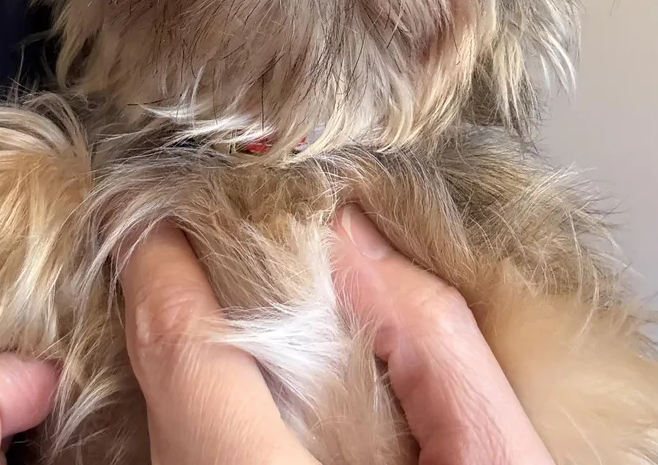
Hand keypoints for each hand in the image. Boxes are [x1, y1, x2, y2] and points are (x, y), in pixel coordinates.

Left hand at [120, 207, 555, 464]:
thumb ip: (426, 332)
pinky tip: (251, 385)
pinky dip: (204, 409)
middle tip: (203, 245)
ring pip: (170, 431)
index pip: (183, 354)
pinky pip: (187, 456)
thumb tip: (353, 239)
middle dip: (179, 308)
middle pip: (166, 391)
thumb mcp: (492, 454)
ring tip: (238, 306)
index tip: (166, 217)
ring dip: (192, 361)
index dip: (165, 272)